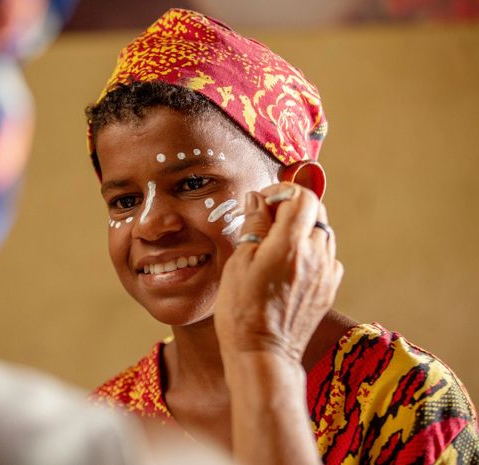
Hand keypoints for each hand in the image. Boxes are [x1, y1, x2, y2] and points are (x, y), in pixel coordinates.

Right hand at [214, 182, 342, 362]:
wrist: (263, 354)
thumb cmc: (243, 312)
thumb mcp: (238, 263)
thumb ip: (254, 226)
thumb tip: (258, 200)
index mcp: (290, 244)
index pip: (302, 196)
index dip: (282, 192)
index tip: (263, 202)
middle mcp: (315, 255)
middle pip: (316, 211)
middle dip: (291, 207)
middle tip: (267, 220)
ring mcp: (327, 273)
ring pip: (322, 233)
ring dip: (302, 229)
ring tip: (276, 244)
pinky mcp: (329, 289)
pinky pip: (326, 257)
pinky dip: (311, 251)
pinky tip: (290, 265)